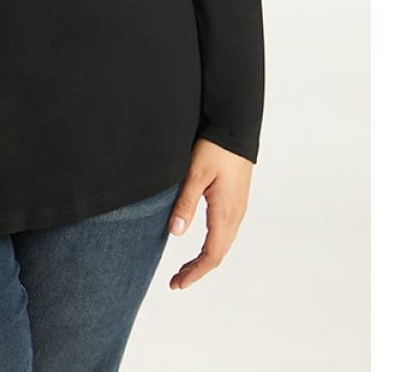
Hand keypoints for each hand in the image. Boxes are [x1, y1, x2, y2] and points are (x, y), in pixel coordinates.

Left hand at [166, 138, 252, 289]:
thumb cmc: (215, 148)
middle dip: (197, 270)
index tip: (177, 284)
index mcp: (225, 213)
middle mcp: (235, 215)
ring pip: (222, 244)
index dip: (194, 273)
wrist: (235, 128)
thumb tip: (176, 233)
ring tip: (185, 268)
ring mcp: (237, 208)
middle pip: (218, 254)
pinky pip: (225, 232)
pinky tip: (201, 243)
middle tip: (176, 281)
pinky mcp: (235, 200)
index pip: (211, 255)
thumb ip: (185, 203)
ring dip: (204, 259)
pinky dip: (211, 246)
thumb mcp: (195, 174)